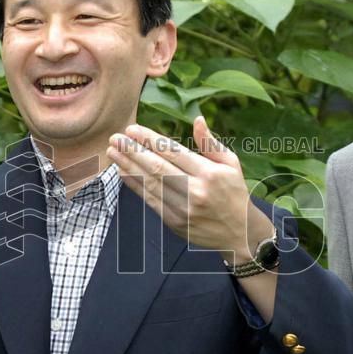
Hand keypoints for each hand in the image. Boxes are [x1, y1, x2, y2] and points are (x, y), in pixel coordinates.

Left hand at [106, 116, 271, 262]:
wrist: (239, 233)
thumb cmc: (234, 192)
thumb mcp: (231, 164)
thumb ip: (210, 143)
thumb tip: (197, 120)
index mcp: (209, 174)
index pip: (173, 153)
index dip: (150, 140)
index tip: (132, 129)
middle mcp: (195, 191)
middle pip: (157, 167)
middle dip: (133, 151)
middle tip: (115, 138)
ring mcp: (183, 209)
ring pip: (150, 184)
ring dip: (128, 166)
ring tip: (113, 152)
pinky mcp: (174, 222)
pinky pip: (150, 200)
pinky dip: (134, 186)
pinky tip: (123, 172)